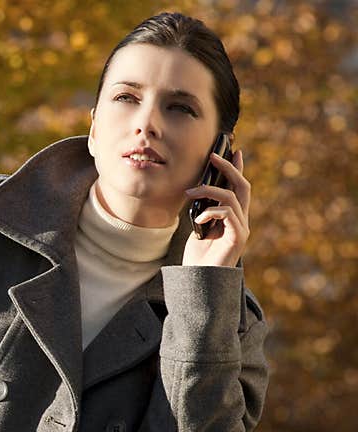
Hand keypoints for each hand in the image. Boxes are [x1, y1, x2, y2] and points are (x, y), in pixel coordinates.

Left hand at [181, 149, 250, 267]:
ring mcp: (241, 229)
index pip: (238, 188)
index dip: (237, 168)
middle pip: (242, 186)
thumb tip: (197, 191)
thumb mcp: (198, 228)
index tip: (234, 150)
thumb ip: (203, 210)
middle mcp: (241, 220)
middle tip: (213, 156)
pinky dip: (212, 211)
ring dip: (209, 190)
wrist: (199, 281)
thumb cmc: (198, 257)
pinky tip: (199, 218)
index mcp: (232, 217)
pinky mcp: (238, 238)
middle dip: (230, 168)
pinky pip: (228, 214)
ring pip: (232, 198)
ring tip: (190, 192)